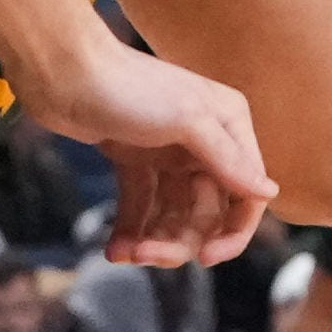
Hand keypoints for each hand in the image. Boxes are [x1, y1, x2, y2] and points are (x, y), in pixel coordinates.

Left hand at [25, 28, 272, 265]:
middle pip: (205, 211)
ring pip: (172, 214)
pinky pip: (141, 206)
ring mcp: (168, 152)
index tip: (206, 259)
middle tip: (147, 255)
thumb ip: (229, 158)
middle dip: (179, 239)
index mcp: (229, 126)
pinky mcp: (133, 159)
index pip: (246, 194)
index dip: (231, 231)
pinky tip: (114, 250)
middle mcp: (205, 141)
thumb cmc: (129, 87)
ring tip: (126, 253)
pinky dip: (130, 230)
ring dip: (151, 239)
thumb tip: (269, 192)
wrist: (62, 71)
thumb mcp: (187, 120)